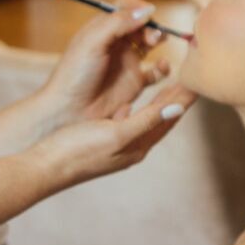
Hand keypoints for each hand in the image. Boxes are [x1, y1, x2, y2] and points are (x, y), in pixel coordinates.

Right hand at [32, 81, 196, 189]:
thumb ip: (146, 120)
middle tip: (192, 77)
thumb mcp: (116, 134)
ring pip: (146, 119)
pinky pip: (128, 121)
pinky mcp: (103, 141)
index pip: (170, 116)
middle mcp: (133, 146)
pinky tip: (132, 102)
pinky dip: (137, 108)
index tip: (199, 78)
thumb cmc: (77, 150)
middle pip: (162, 117)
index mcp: (139, 145)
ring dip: (159, 101)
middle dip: (177, 98)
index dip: (185, 97)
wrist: (45, 167)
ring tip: (170, 86)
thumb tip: (178, 108)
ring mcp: (118, 145)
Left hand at [40, 0, 172, 125]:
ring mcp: (127, 62)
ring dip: (159, 39)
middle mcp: (117, 43)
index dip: (139, 7)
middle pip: (142, 24)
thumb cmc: (74, 75)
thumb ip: (118, 23)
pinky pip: (156, 72)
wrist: (69, 111)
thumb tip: (147, 9)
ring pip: (151, 43)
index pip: (126, 7)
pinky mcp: (135, 82)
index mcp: (103, 29)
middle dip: (151, 24)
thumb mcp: (93, 42)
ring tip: (156, 42)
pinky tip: (161, 66)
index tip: (148, 12)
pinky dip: (163, 67)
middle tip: (152, 34)